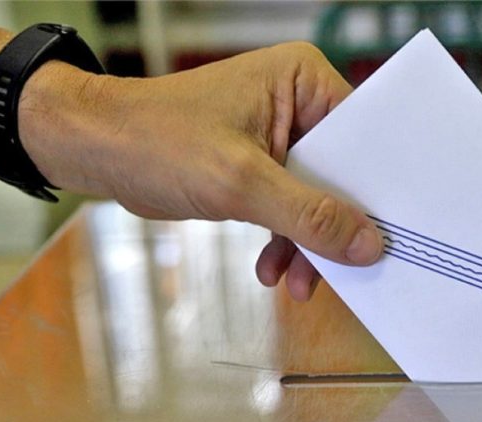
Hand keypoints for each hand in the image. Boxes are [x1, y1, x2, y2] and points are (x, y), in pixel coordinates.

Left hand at [19, 42, 382, 300]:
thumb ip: (308, 215)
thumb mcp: (241, 182)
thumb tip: (366, 244)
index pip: (363, 138)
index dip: (374, 190)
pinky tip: (272, 268)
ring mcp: (281, 136)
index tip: (385, 237)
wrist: (96, 151)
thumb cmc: (156, 141)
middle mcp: (299, 103)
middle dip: (335, 227)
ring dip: (308, 244)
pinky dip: (285, 242)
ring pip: (318, 199)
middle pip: (343, 174)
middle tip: (341, 271)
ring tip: (296, 280)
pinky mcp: (262, 166)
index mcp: (304, 81)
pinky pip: (292, 209)